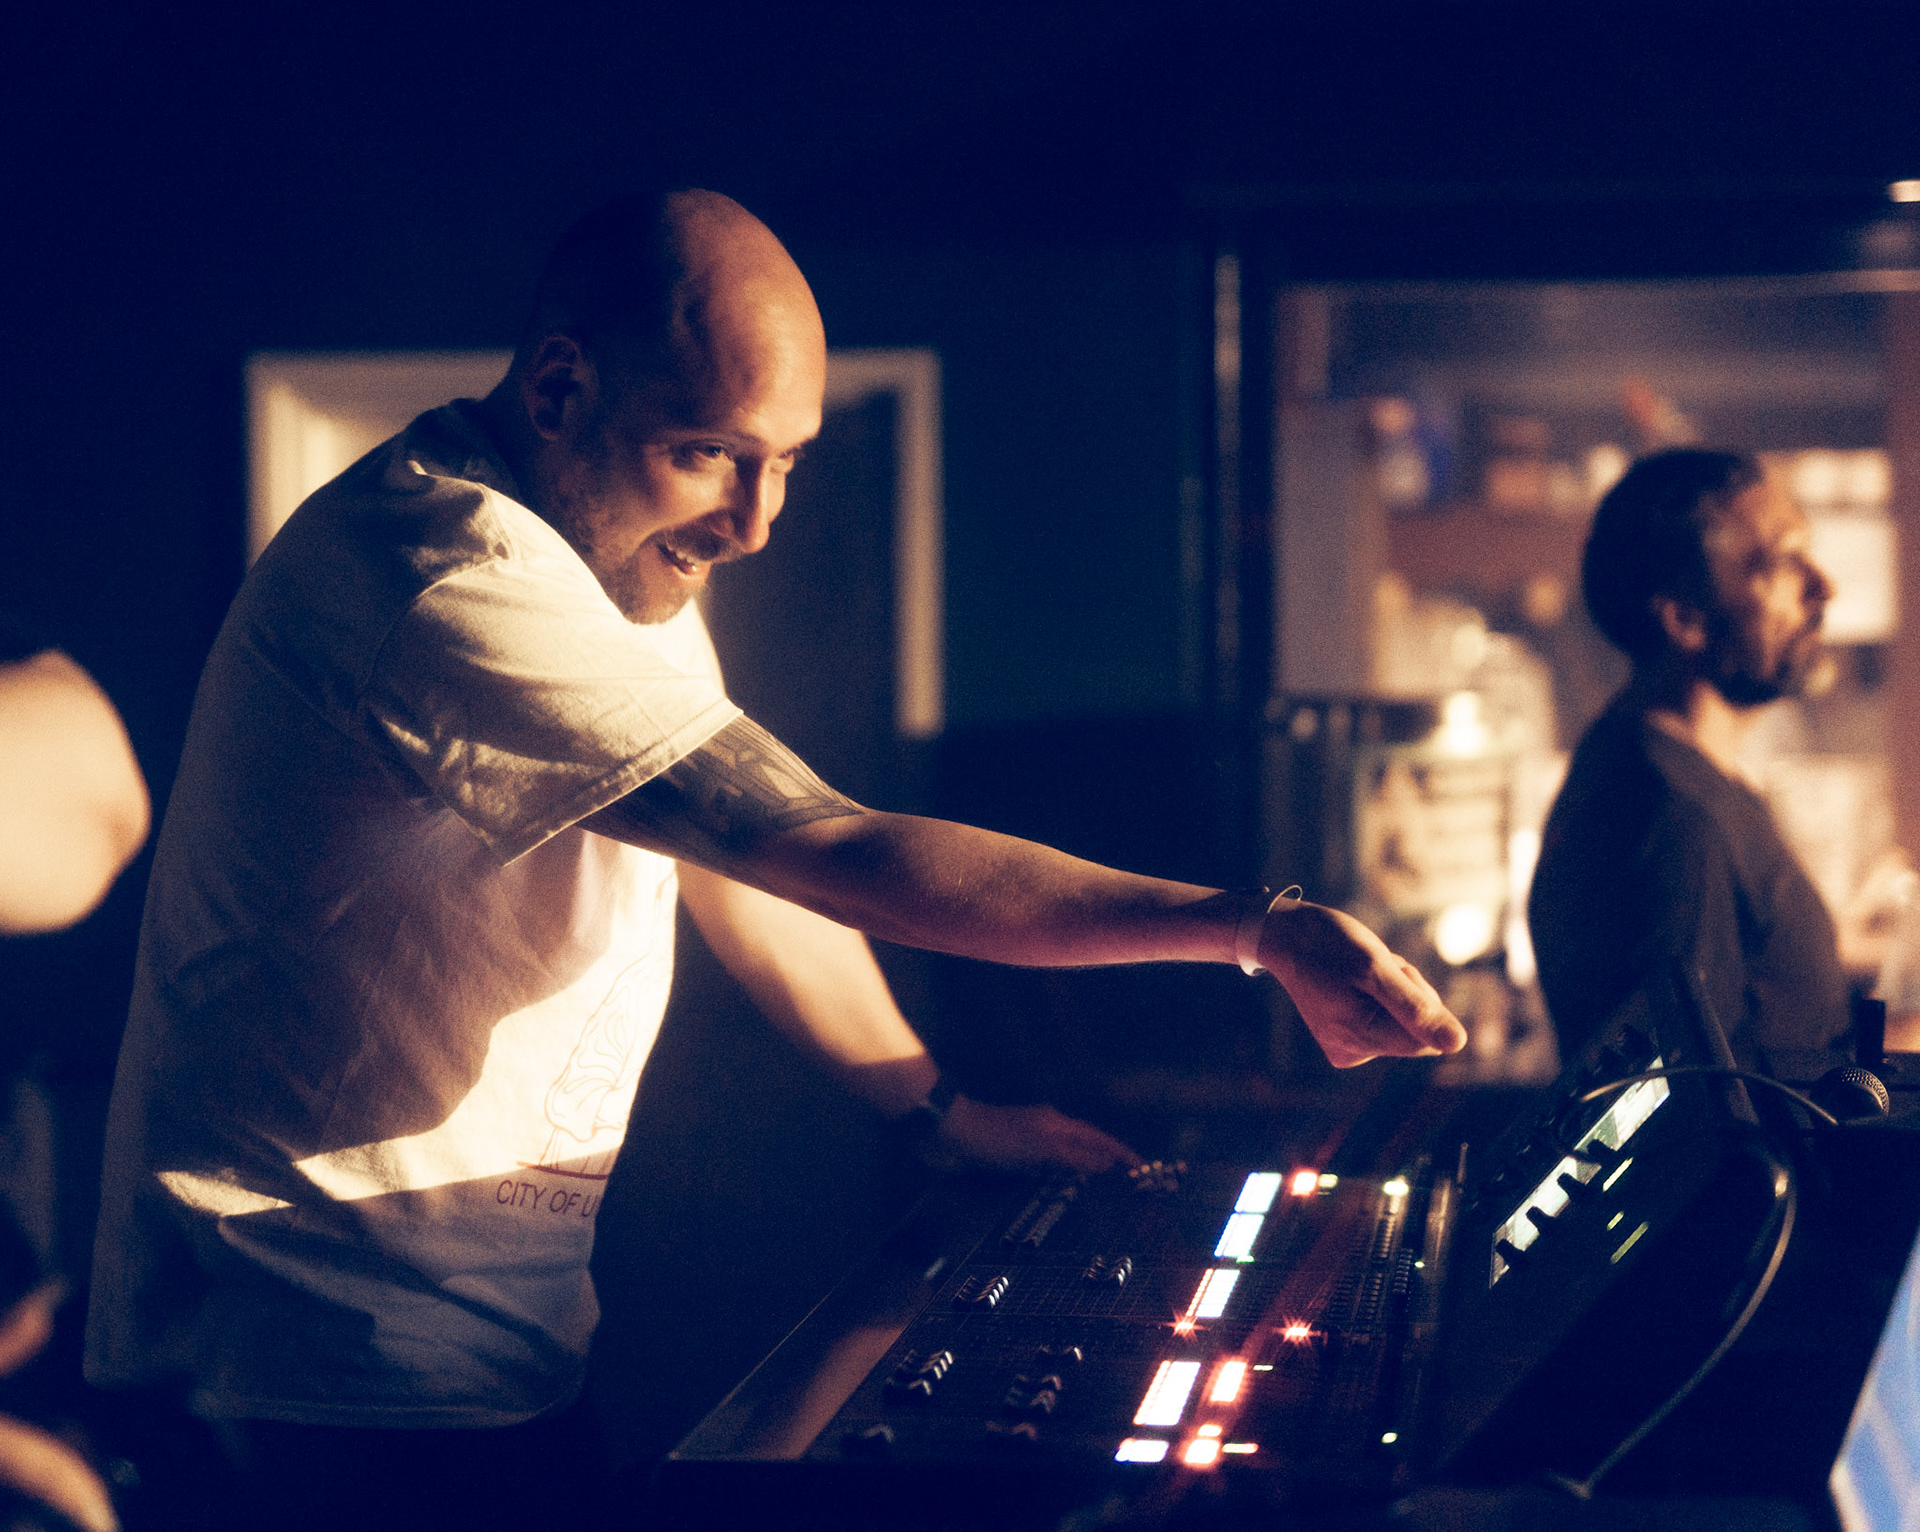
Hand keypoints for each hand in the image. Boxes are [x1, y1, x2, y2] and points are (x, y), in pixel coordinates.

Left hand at [934, 1095, 1139, 1175]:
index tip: (1142, 1167)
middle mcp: (1046, 1130)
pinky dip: (1056, 1181)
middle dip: (1105, 1164)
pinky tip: (1057, 1195)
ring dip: (1081, 1174)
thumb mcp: (1040, 1147)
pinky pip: (1043, 1170)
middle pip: (1084, 1146)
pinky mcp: (1010, 1157)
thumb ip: (1074, 1156)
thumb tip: (1107, 1164)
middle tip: (1125, 1188)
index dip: (1120, 1152)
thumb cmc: (996, 1137)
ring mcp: (1028, 1143)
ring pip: (1063, 1159)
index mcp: (1057, 1123)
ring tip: (1098, 1196)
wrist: (948, 1133)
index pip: (1098, 1138)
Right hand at [1259, 900, 1464, 1067]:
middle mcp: (1352, 1052)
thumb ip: (1416, 1008)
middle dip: (1406, 991)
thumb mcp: (1376, 966)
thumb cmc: (1328, 943)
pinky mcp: (1343, 1036)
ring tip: (1359, 967)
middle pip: (1414, 1030)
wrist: (1283, 934)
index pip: (1426, 1038)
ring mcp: (1345, 1046)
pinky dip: (1377, 993)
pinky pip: (1381, 1019)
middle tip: (1375, 964)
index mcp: (1361, 1038)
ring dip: (1392, 988)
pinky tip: (1352, 978)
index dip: (1418, 999)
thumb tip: (1457, 1044)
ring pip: (1399, 1022)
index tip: (1389, 972)